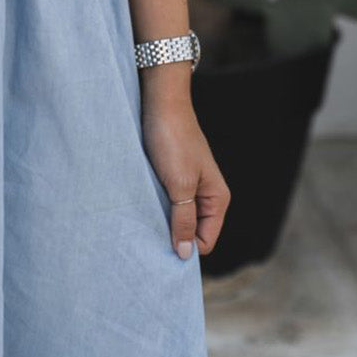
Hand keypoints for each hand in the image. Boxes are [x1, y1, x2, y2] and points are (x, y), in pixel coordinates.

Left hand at [140, 94, 230, 259]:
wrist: (161, 102)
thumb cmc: (173, 140)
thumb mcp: (179, 185)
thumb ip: (184, 220)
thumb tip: (186, 254)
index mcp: (217, 198)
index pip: (205, 241)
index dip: (185, 248)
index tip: (159, 250)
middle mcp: (206, 194)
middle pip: (191, 231)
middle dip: (172, 237)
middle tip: (145, 238)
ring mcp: (188, 185)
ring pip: (176, 216)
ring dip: (160, 221)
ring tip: (140, 220)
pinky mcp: (172, 176)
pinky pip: (166, 202)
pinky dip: (154, 206)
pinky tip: (140, 205)